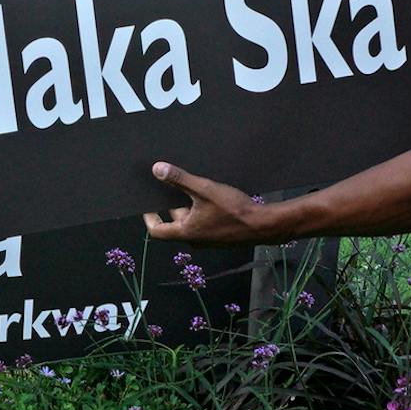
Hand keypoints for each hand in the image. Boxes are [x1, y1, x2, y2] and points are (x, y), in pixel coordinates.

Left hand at [143, 162, 268, 246]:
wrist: (263, 226)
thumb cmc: (233, 210)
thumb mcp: (204, 190)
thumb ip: (180, 179)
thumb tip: (156, 169)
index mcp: (186, 232)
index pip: (157, 231)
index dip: (149, 217)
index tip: (147, 204)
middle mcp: (194, 239)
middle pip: (175, 223)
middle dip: (172, 205)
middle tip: (170, 186)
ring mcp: (208, 239)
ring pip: (191, 221)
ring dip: (189, 206)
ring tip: (192, 186)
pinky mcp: (220, 236)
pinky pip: (203, 222)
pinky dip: (201, 210)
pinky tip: (210, 195)